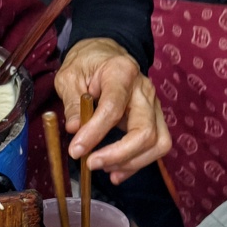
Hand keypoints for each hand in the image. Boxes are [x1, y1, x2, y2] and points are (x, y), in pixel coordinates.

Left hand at [56, 38, 170, 182]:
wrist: (106, 54)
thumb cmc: (87, 64)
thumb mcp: (69, 76)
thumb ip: (72, 102)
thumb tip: (76, 129)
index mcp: (121, 73)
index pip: (113, 108)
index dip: (95, 133)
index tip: (76, 150)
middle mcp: (144, 90)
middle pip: (145, 131)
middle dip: (118, 155)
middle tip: (90, 164)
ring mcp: (153, 106)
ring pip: (157, 143)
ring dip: (130, 162)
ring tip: (103, 168)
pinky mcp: (154, 120)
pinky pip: (154, 147)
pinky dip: (135, 164)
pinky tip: (115, 172)